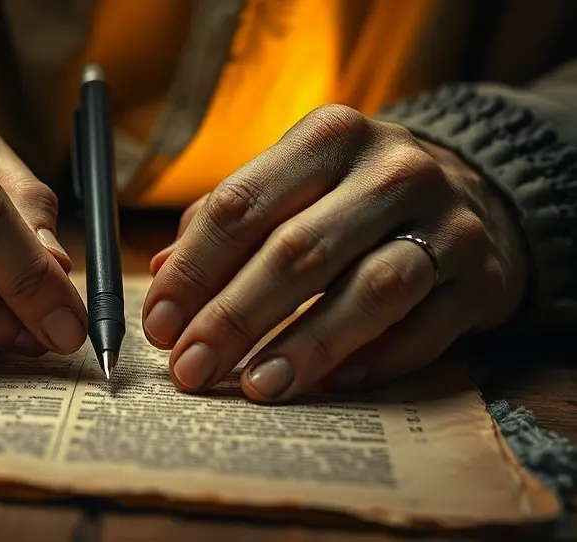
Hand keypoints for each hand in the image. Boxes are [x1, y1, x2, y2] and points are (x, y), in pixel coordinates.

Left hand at [143, 105, 528, 402]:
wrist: (475, 196)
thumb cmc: (353, 197)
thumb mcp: (293, 184)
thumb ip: (226, 223)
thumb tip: (160, 273)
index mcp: (327, 137)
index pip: (241, 204)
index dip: (192, 270)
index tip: (160, 324)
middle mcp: (390, 170)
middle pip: (297, 251)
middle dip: (234, 318)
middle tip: (191, 367)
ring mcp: (445, 221)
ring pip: (369, 290)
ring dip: (305, 346)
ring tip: (256, 386)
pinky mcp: (483, 276)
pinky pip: (424, 330)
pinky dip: (374, 361)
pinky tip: (331, 384)